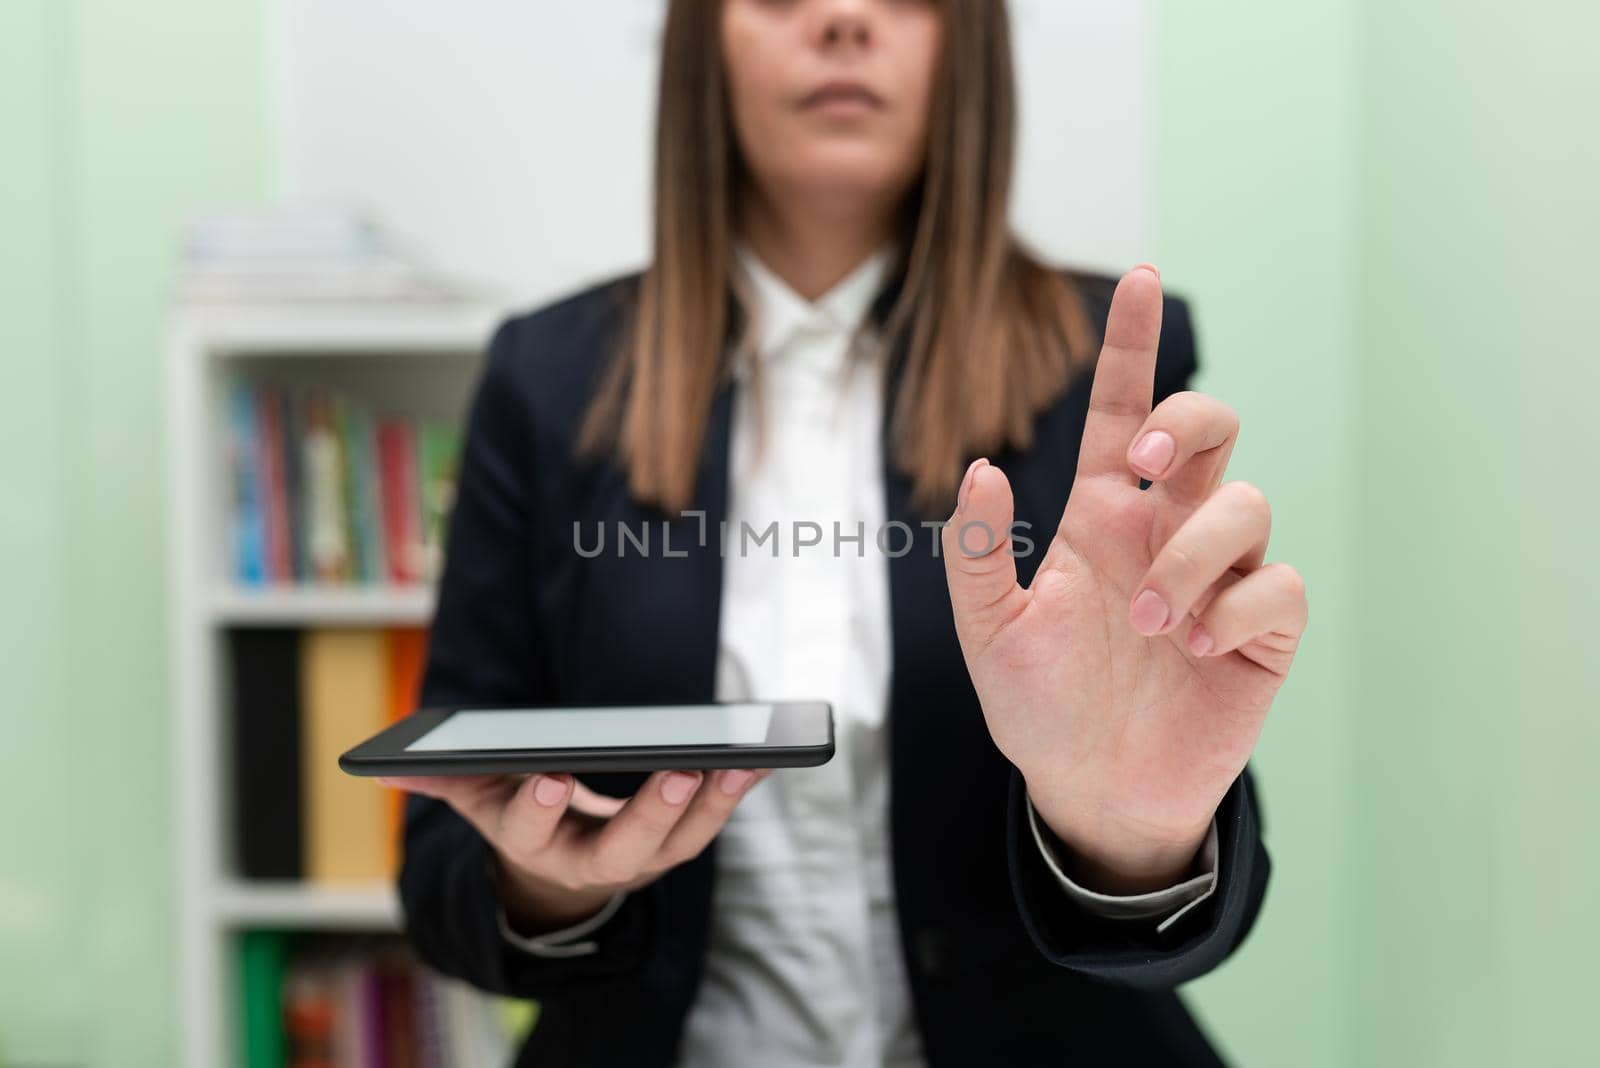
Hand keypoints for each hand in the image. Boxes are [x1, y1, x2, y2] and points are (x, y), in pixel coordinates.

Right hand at [380, 767, 769, 934]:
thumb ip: (442, 779)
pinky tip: (758, 758)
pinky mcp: (674, 844)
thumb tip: (386, 766)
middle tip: (677, 773)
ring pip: (679, 843)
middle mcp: (589, 862)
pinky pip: (710, 822)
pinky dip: (735, 792)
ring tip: (737, 762)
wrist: (557, 871)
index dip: (539, 809)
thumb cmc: (518, 816)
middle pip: (623, 850)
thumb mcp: (478, 800)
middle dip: (650, 815)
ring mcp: (638, 859)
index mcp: (533, 846)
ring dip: (711, 806)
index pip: (531, 833)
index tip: (552, 777)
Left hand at [942, 265, 1306, 893]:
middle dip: (1187, 421)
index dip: (1130, 344)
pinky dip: (1237, 608)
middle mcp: (1166, 531)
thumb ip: (976, 553)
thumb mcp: (988, 632)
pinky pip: (1276, 583)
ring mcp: (1219, 576)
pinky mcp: (1262, 629)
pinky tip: (1197, 650)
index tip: (1136, 278)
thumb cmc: (1038, 705)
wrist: (1092, 790)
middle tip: (1143, 467)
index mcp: (1102, 516)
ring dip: (1194, 556)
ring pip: (1244, 504)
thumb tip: (979, 467)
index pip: (1123, 410)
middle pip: (1207, 428)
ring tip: (1156, 624)